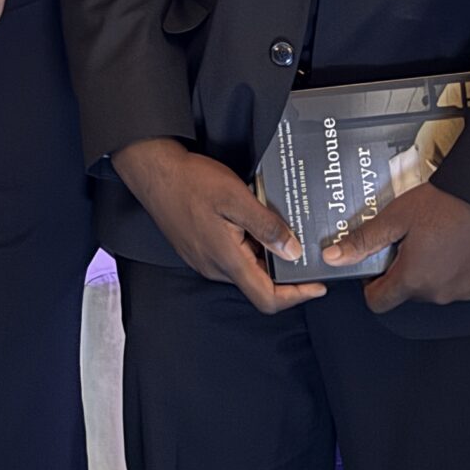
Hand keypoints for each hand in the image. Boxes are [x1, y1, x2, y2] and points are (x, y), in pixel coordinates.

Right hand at [112, 137, 317, 314]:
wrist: (153, 171)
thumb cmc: (190, 182)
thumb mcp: (236, 198)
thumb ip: (266, 227)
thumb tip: (293, 251)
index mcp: (226, 260)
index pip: (267, 298)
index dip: (296, 296)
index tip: (317, 285)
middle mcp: (214, 267)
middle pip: (259, 284)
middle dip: (284, 269)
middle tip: (303, 245)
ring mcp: (204, 260)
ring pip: (245, 268)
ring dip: (265, 253)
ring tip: (279, 226)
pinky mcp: (198, 249)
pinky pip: (231, 257)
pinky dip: (249, 246)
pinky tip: (253, 222)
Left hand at [324, 182, 469, 313]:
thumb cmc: (450, 203)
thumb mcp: (397, 217)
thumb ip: (364, 241)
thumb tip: (333, 257)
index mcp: (413, 279)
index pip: (379, 302)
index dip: (372, 286)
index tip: (376, 268)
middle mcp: (440, 293)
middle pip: (410, 292)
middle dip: (406, 270)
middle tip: (412, 240)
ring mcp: (468, 292)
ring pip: (440, 288)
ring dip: (436, 271)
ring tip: (442, 238)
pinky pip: (469, 284)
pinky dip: (463, 270)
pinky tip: (465, 245)